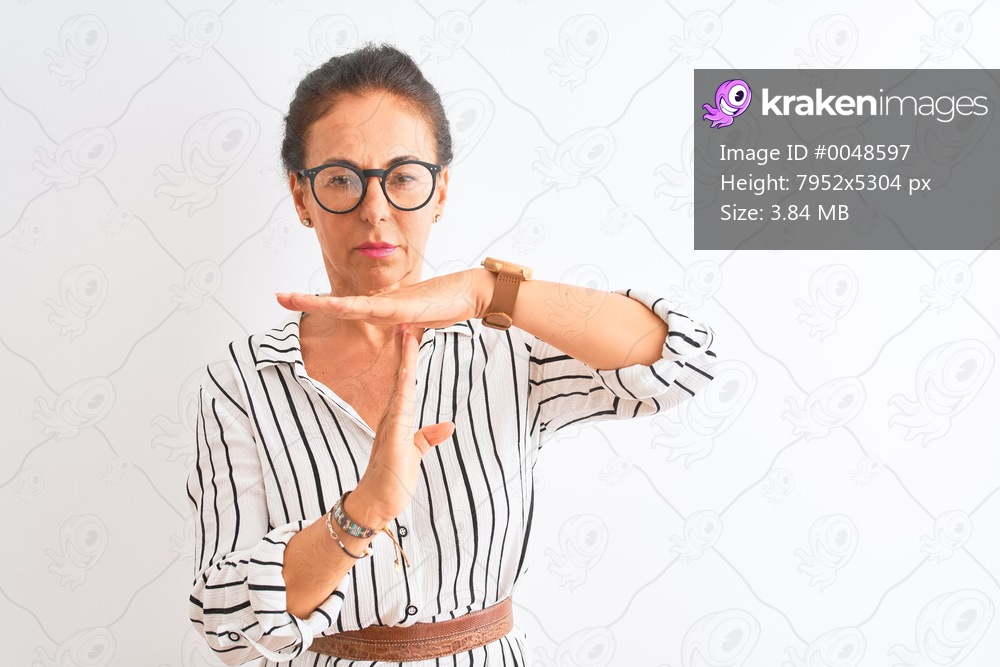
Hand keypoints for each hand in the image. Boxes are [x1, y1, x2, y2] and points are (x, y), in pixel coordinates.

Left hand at [275, 269, 492, 328]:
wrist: (470, 292)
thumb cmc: (447, 303)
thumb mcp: (420, 322)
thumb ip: (408, 329)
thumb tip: (402, 334)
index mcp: (382, 309)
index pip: (344, 308)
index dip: (319, 304)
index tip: (295, 301)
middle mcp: (381, 304)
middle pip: (337, 303)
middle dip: (307, 300)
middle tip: (277, 296)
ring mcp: (391, 304)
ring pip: (348, 305)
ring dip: (319, 302)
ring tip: (291, 298)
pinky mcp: (403, 308)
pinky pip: (373, 309)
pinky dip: (352, 307)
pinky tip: (335, 305)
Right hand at [346, 324, 454, 526]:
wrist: (375, 505)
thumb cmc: (392, 481)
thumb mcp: (415, 454)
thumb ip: (428, 438)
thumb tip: (449, 425)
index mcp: (397, 420)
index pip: (405, 383)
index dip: (409, 359)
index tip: (412, 336)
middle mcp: (391, 419)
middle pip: (401, 378)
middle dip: (405, 351)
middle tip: (406, 322)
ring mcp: (391, 429)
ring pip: (400, 389)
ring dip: (404, 363)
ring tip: (407, 337)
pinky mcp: (394, 443)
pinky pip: (400, 412)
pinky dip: (403, 392)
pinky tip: (407, 375)